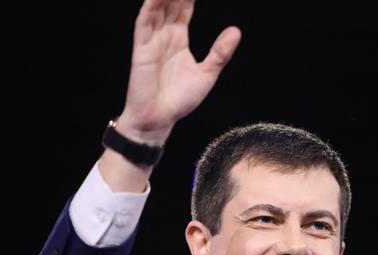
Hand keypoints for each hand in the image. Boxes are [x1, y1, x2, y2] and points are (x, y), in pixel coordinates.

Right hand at [118, 0, 240, 144]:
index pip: (185, 8)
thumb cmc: (179, 100)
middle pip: (171, 3)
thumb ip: (220, 52)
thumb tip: (236, 31)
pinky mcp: (141, 49)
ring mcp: (151, 40)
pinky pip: (144, 23)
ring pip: (157, 8)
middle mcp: (164, 35)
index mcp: (178, 39)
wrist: (159, 120)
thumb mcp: (207, 74)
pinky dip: (150, 7)